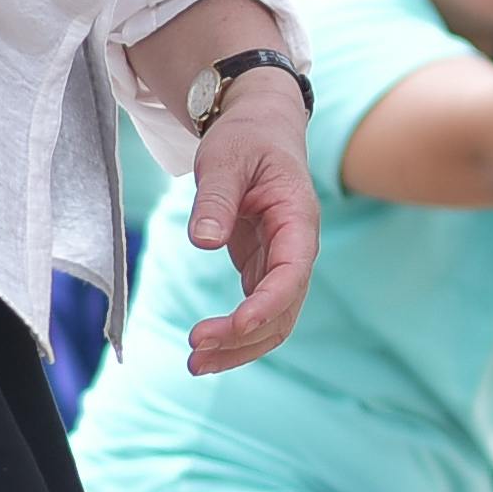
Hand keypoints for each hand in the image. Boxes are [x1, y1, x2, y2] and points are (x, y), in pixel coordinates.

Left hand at [181, 79, 321, 372]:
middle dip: (245, 338)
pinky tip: (205, 349)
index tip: (232, 328)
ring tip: (195, 365)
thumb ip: (215, 199)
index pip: (291, 274)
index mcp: (297, 219)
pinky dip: (234, 334)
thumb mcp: (224, 159)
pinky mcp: (262, 266)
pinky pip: (257, 310)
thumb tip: (203, 241)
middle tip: (196, 352)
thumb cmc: (246, 138)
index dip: (266, 306)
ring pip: (275, 319)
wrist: (259, 126)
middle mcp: (296, 247)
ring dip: (240, 347)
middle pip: (285, 309)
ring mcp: (281, 260)